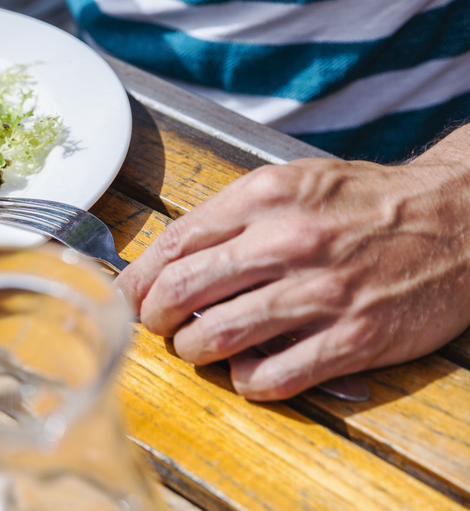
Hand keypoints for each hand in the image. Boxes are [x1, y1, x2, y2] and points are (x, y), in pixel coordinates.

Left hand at [113, 138, 469, 400]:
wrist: (456, 220)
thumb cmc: (366, 202)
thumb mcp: (293, 182)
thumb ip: (234, 214)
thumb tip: (173, 255)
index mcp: (266, 197)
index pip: (176, 243)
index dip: (140, 277)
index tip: (127, 295)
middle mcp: (287, 241)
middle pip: (185, 288)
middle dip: (156, 314)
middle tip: (157, 324)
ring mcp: (321, 292)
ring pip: (221, 335)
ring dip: (194, 349)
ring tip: (196, 347)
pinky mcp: (353, 338)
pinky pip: (276, 374)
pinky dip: (247, 380)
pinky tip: (246, 372)